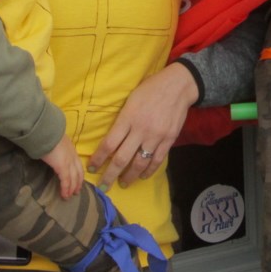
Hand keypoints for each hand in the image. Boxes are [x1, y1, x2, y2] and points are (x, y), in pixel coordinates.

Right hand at [42, 134, 83, 198]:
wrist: (45, 132)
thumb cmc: (47, 135)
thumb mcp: (55, 142)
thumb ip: (56, 148)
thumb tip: (51, 153)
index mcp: (71, 149)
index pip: (78, 164)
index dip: (78, 173)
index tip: (77, 181)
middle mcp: (72, 156)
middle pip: (78, 172)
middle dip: (78, 183)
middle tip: (76, 192)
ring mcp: (69, 161)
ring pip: (74, 178)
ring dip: (72, 188)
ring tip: (69, 196)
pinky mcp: (62, 166)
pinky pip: (66, 181)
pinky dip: (66, 189)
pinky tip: (64, 195)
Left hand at [87, 61, 198, 188]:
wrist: (178, 85)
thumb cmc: (151, 88)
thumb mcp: (131, 99)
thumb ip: (122, 119)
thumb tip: (111, 138)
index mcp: (128, 117)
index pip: (109, 144)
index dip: (98, 158)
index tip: (92, 168)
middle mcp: (141, 129)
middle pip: (122, 158)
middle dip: (110, 175)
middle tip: (103, 185)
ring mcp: (156, 136)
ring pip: (139, 163)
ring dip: (129, 176)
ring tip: (123, 183)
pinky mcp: (169, 140)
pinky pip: (157, 160)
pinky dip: (148, 171)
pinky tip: (142, 176)